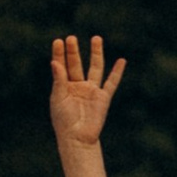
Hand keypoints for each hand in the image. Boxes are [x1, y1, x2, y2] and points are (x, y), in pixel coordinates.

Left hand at [49, 32, 127, 152]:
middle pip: (76, 64)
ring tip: (96, 38)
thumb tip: (55, 62)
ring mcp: (91, 91)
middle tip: (71, 38)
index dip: (60, 54)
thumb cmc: (64, 121)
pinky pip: (111, 82)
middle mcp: (78, 86)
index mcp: (64, 87)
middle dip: (74, 51)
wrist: (77, 138)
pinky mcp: (103, 97)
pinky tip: (121, 60)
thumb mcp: (58, 98)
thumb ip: (58, 80)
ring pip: (95, 68)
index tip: (58, 41)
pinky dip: (117, 72)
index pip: (62, 66)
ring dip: (96, 54)